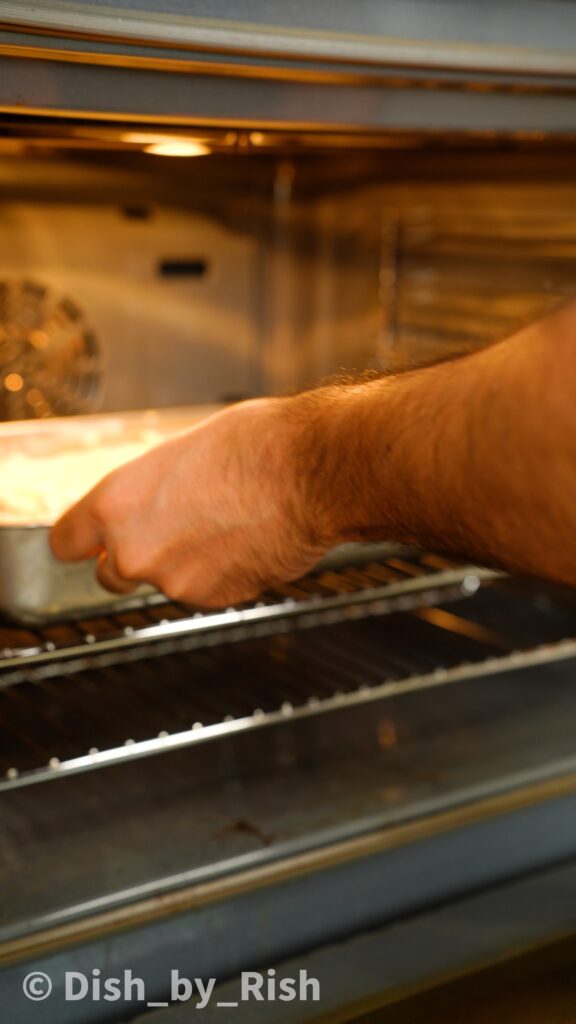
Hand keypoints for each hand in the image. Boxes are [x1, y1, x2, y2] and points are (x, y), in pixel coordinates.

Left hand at [50, 399, 333, 607]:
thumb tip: (152, 504)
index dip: (83, 541)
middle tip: (171, 529)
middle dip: (133, 558)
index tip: (90, 541)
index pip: (66, 542)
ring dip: (184, 563)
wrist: (311, 474)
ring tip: (223, 523)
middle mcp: (135, 550)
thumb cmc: (256, 447)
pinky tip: (243, 540)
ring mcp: (175, 582)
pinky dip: (219, 574)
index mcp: (117, 504)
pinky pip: (204, 591)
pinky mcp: (215, 599)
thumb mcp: (183, 451)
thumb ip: (152, 489)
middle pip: (111, 574)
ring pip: (164, 582)